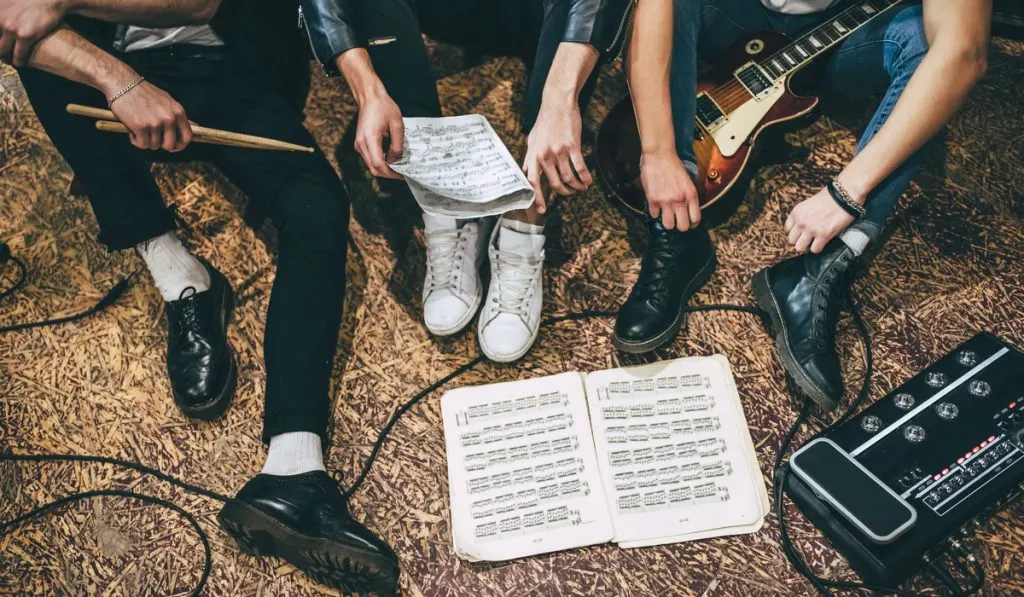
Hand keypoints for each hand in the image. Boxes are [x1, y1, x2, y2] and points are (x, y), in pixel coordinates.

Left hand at [0, 0, 65, 66]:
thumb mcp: (10, 1)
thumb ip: (3, 10)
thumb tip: (3, 21)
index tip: (2, 43)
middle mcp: (0, 18)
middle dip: (0, 50)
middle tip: (5, 53)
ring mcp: (11, 27)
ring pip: (2, 51)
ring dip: (7, 58)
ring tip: (12, 60)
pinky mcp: (25, 35)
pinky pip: (18, 55)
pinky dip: (19, 61)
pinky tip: (21, 62)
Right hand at [107, 79, 192, 151]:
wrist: (123, 84)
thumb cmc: (144, 92)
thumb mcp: (166, 100)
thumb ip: (176, 114)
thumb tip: (194, 125)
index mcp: (178, 111)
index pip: (187, 136)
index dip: (180, 145)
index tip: (173, 148)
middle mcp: (169, 118)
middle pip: (170, 145)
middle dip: (160, 145)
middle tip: (151, 138)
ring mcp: (155, 123)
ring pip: (154, 145)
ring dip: (145, 140)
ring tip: (139, 129)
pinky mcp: (141, 127)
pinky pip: (142, 144)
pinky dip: (136, 141)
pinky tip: (132, 131)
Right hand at [354, 90, 403, 179]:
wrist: (369, 97)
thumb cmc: (383, 107)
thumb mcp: (397, 125)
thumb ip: (397, 144)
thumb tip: (395, 159)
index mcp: (370, 138)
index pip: (379, 164)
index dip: (391, 173)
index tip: (401, 175)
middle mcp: (361, 143)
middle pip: (373, 168)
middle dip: (387, 174)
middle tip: (400, 173)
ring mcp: (358, 144)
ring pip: (370, 165)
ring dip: (383, 169)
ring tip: (397, 167)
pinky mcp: (359, 143)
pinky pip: (369, 159)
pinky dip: (379, 162)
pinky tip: (389, 159)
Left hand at [522, 97, 590, 213]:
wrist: (558, 103)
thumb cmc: (545, 122)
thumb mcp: (532, 139)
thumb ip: (529, 157)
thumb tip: (525, 171)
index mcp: (533, 155)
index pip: (532, 182)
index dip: (537, 197)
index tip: (542, 210)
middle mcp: (544, 155)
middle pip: (554, 183)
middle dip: (563, 192)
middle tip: (570, 192)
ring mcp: (558, 151)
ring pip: (568, 178)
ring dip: (576, 186)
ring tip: (581, 187)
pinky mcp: (572, 146)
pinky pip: (580, 168)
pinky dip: (585, 177)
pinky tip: (589, 181)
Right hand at [640, 151, 700, 230]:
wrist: (659, 155)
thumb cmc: (673, 165)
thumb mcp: (687, 181)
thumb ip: (688, 195)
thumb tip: (687, 209)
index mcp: (691, 195)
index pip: (696, 219)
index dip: (693, 224)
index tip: (689, 222)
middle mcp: (680, 200)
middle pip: (683, 227)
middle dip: (680, 226)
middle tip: (677, 221)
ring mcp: (666, 202)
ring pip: (668, 225)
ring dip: (667, 222)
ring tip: (666, 216)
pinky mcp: (653, 200)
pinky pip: (655, 215)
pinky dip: (655, 212)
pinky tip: (656, 205)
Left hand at [785, 187, 856, 252]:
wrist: (844, 195)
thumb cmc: (830, 197)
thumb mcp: (809, 203)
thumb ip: (803, 215)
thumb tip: (802, 225)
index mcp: (796, 212)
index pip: (787, 229)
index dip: (795, 233)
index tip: (800, 234)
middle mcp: (801, 221)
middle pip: (792, 240)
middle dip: (799, 241)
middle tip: (807, 239)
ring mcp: (811, 229)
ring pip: (800, 248)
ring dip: (807, 247)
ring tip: (813, 243)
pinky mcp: (823, 235)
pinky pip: (815, 249)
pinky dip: (818, 248)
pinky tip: (822, 243)